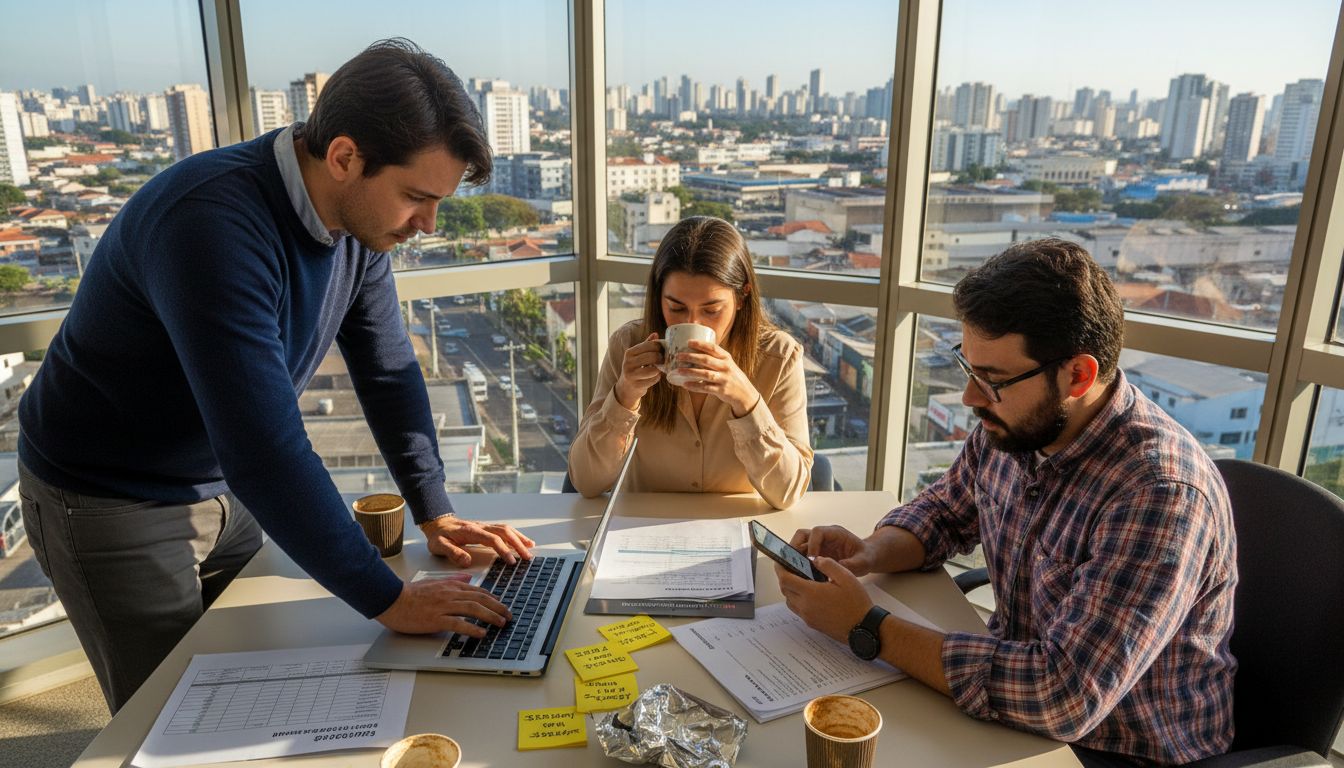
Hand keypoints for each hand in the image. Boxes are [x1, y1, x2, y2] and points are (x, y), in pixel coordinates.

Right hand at [376, 577, 510, 635]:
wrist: (392, 600)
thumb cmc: (411, 594)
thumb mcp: (435, 582)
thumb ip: (453, 581)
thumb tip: (468, 578)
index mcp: (450, 586)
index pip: (478, 591)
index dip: (493, 598)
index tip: (502, 605)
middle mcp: (450, 594)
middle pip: (480, 599)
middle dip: (498, 607)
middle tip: (509, 615)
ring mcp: (443, 606)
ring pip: (473, 609)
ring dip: (490, 616)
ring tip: (501, 623)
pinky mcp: (436, 619)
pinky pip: (458, 623)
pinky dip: (472, 628)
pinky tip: (482, 633)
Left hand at [420, 516, 534, 566]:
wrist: (437, 523)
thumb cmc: (438, 536)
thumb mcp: (439, 546)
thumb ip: (452, 552)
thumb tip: (466, 561)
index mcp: (471, 532)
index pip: (492, 539)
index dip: (503, 550)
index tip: (511, 561)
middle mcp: (481, 527)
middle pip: (504, 532)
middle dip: (518, 544)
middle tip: (527, 557)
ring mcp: (485, 527)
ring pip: (506, 529)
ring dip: (519, 538)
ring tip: (530, 548)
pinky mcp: (486, 529)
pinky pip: (504, 530)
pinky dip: (515, 535)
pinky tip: (523, 541)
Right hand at [613, 333, 664, 409]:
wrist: (626, 387)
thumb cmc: (635, 368)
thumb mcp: (638, 355)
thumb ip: (646, 345)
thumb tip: (656, 334)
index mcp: (629, 353)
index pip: (648, 345)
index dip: (659, 347)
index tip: (663, 350)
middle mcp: (628, 363)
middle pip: (652, 357)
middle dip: (661, 358)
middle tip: (664, 360)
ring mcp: (631, 375)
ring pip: (653, 370)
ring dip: (659, 369)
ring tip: (660, 368)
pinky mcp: (636, 385)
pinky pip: (653, 380)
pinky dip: (657, 378)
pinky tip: (656, 376)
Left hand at [675, 339, 760, 416]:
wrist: (745, 393)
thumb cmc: (731, 376)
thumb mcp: (727, 364)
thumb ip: (715, 358)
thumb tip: (694, 352)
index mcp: (726, 358)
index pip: (712, 348)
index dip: (700, 344)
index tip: (688, 342)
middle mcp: (726, 367)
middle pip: (706, 360)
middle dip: (691, 357)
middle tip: (678, 356)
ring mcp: (724, 379)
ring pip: (704, 374)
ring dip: (690, 372)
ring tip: (678, 370)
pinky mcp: (721, 390)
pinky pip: (705, 388)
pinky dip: (694, 386)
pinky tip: (685, 384)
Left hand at [776, 557, 873, 643]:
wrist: (863, 628)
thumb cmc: (856, 602)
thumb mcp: (846, 577)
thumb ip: (828, 565)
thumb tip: (815, 559)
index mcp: (810, 593)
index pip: (785, 579)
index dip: (780, 568)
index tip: (781, 560)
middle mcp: (805, 606)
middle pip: (785, 590)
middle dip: (785, 577)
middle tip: (792, 568)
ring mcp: (808, 617)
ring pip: (789, 601)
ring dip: (790, 590)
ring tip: (802, 580)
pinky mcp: (812, 624)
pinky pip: (798, 609)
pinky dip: (798, 600)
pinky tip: (811, 594)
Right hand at [790, 525, 877, 576]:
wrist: (867, 557)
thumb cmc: (866, 557)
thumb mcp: (863, 562)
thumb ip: (851, 565)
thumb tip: (835, 568)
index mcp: (836, 533)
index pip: (817, 532)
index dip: (812, 544)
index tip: (812, 560)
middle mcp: (824, 536)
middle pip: (803, 535)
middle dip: (795, 547)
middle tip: (794, 563)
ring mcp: (819, 544)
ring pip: (799, 544)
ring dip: (794, 555)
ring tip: (794, 570)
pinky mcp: (816, 553)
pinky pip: (802, 554)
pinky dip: (798, 562)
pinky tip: (800, 574)